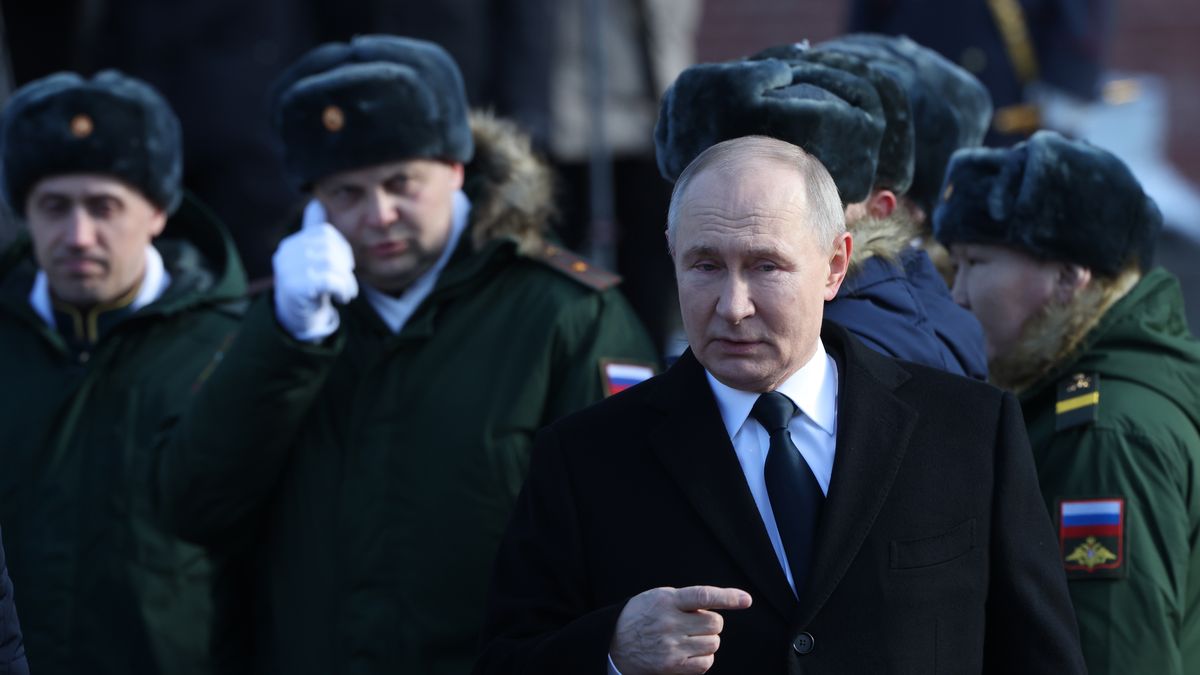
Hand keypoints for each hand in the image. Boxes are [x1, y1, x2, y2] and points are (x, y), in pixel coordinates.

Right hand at [273, 199, 357, 341]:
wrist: (295, 318)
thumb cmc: (308, 285)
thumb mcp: (311, 257)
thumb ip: (313, 232)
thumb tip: (315, 202)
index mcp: (291, 244)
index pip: (324, 232)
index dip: (342, 247)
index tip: (346, 265)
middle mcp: (286, 253)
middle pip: (328, 247)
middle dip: (345, 265)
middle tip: (348, 283)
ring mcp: (287, 270)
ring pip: (330, 264)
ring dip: (346, 281)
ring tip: (347, 292)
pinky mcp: (294, 288)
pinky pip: (328, 280)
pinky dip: (341, 289)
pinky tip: (341, 298)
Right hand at [610, 586, 750, 674]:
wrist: (613, 643)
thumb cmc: (639, 617)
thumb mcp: (656, 597)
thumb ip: (684, 599)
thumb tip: (719, 604)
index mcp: (666, 600)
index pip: (703, 596)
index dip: (728, 597)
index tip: (746, 600)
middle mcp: (669, 623)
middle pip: (714, 623)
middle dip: (711, 623)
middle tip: (695, 623)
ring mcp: (671, 647)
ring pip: (713, 643)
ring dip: (707, 640)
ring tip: (688, 638)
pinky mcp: (672, 666)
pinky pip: (706, 663)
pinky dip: (704, 658)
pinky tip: (690, 652)